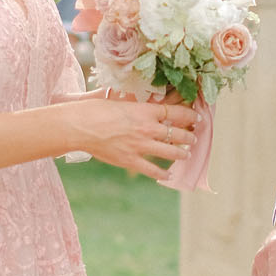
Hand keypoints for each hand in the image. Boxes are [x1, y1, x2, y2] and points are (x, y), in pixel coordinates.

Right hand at [69, 89, 198, 179]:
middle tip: (194, 138)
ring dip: (181, 153)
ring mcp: (140, 146)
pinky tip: (168, 174)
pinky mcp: (131, 161)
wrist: (80, 126)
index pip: (175, 112)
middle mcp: (147, 129)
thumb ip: (134, 106)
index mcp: (145, 111)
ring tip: (186, 154)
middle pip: (177, 133)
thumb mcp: (119, 101)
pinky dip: (163, 173)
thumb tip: (142, 104)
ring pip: (170, 152)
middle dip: (189, 136)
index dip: (189, 115)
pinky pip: (152, 170)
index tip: (196, 117)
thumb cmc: (94, 110)